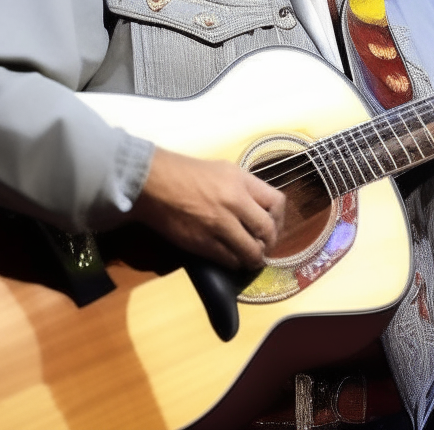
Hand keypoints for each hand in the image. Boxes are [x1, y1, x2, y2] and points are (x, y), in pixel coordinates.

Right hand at [130, 148, 285, 269]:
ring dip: (254, 258)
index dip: (279, 218)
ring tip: (251, 259)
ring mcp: (220, 224)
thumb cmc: (187, 173)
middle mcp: (236, 202)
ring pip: (251, 251)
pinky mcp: (203, 243)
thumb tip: (258, 207)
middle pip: (267, 230)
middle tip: (264, 247)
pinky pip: (229, 260)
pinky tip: (233, 261)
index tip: (273, 226)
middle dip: (269, 243)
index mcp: (242, 180)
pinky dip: (235, 263)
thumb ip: (244, 188)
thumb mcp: (224, 170)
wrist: (154, 184)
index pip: (277, 202)